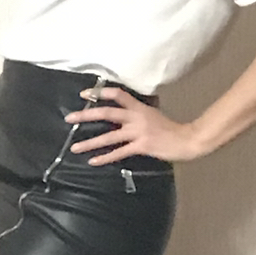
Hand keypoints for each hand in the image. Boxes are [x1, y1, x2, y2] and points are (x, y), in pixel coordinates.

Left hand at [64, 87, 203, 163]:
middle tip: (70, 118)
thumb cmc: (170, 129)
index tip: (84, 94)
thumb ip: (139, 113)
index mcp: (139, 107)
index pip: (117, 95)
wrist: (185, 140)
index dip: (100, 93)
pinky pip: (119, 152)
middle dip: (86, 115)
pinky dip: (105, 157)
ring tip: (75, 147)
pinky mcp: (141, 146)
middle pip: (107, 113)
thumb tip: (127, 110)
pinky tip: (93, 161)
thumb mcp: (153, 115)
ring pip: (109, 136)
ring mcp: (138, 132)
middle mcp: (136, 117)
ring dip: (90, 142)